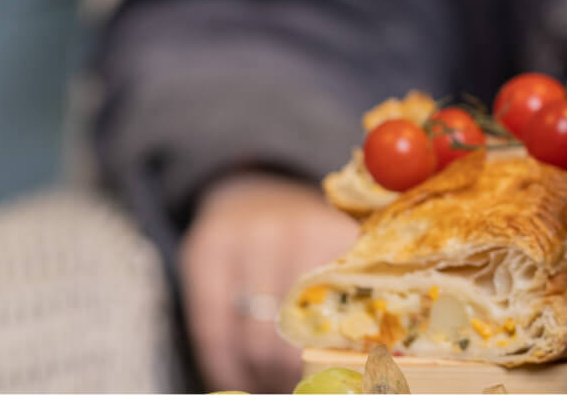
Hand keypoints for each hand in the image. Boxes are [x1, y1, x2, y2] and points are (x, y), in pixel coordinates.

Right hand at [180, 171, 359, 392]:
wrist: (256, 191)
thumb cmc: (306, 243)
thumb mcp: (336, 258)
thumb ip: (349, 302)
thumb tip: (362, 372)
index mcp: (339, 236)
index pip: (341, 314)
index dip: (333, 358)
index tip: (331, 382)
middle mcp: (295, 229)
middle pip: (293, 332)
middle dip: (291, 373)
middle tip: (291, 385)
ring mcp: (247, 236)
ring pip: (251, 337)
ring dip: (257, 375)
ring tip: (265, 383)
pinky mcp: (205, 247)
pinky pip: (210, 326)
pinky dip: (221, 363)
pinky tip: (232, 376)